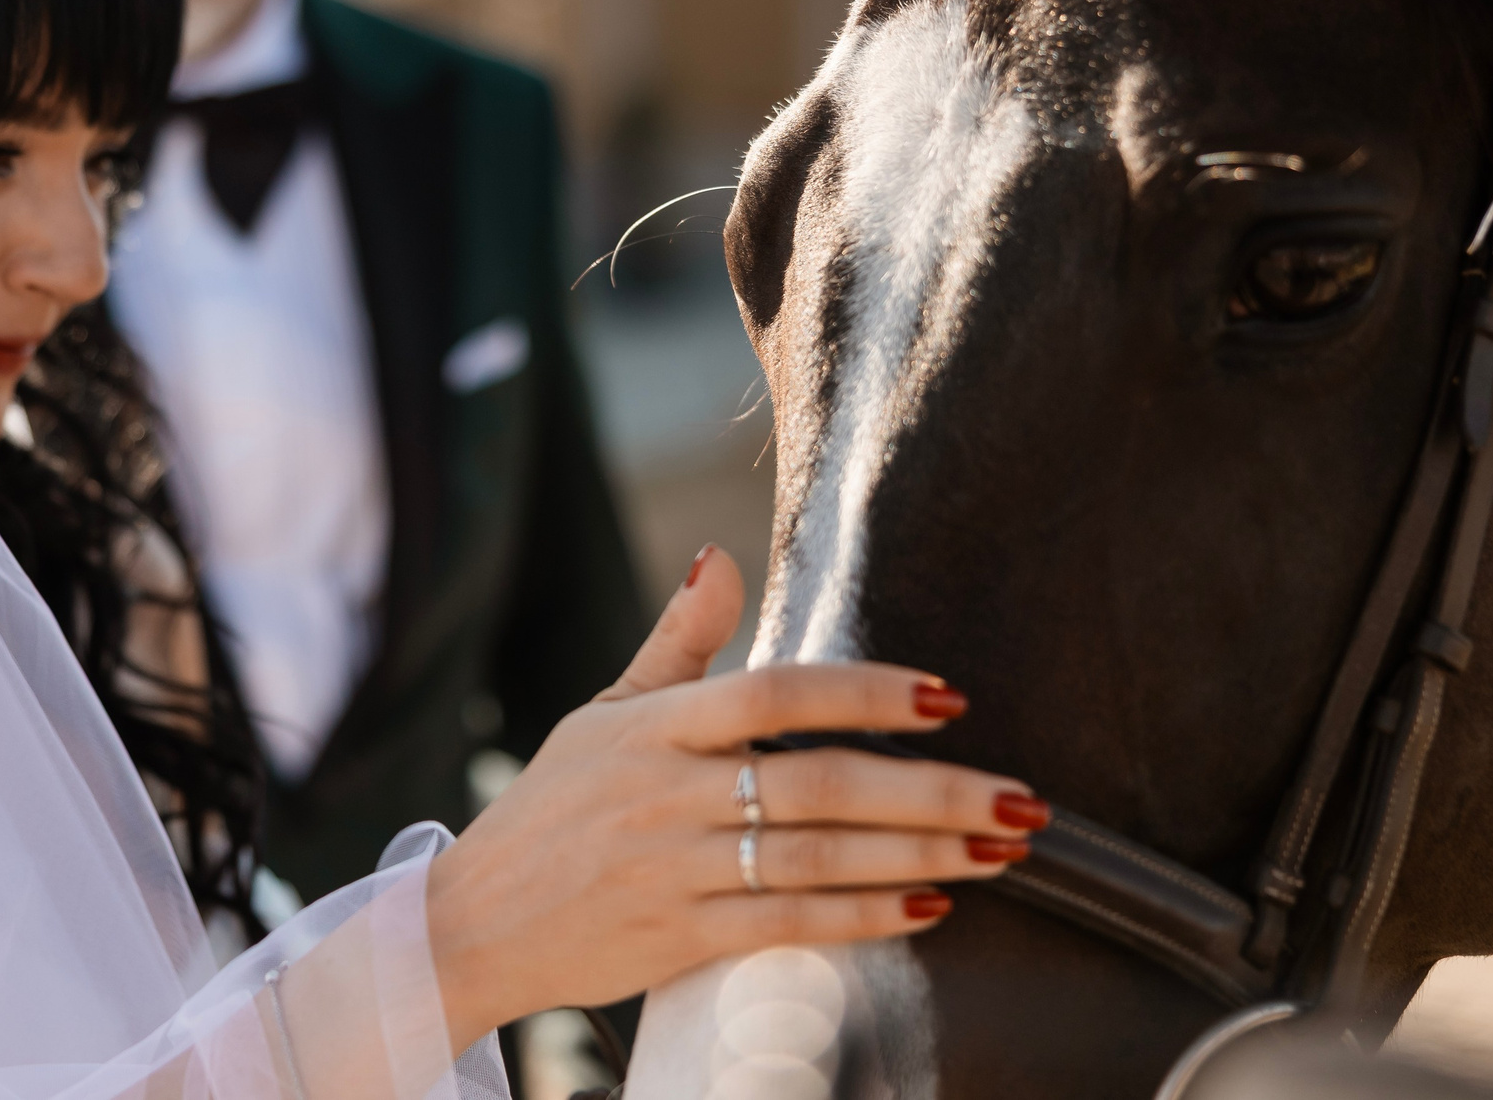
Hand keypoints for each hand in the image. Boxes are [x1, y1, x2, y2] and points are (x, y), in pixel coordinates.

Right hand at [423, 547, 1048, 1049]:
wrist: (470, 923)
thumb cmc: (551, 811)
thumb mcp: (603, 714)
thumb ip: (678, 641)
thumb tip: (720, 555)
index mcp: (654, 728)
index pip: (775, 693)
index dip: (866, 691)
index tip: (949, 696)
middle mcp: (667, 793)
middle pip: (820, 783)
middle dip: (932, 790)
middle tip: (1022, 797)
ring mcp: (673, 868)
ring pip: (818, 858)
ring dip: (920, 854)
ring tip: (1000, 849)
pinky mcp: (677, 937)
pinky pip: (787, 925)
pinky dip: (864, 917)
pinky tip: (929, 906)